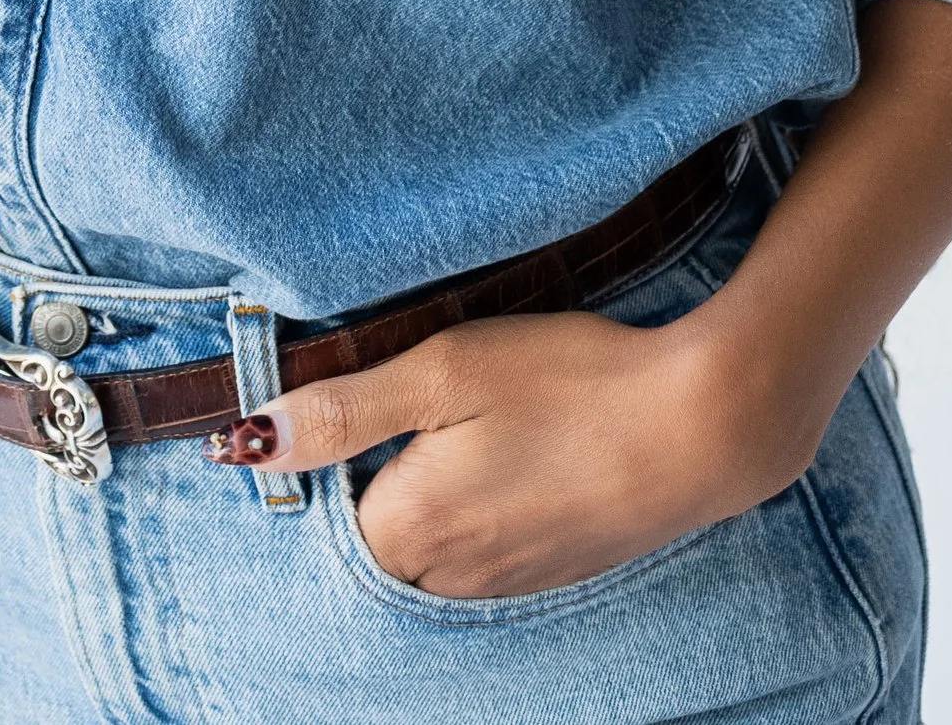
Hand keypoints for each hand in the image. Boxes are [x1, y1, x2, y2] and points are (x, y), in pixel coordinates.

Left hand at [212, 298, 815, 601]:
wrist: (700, 427)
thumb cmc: (570, 383)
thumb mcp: (444, 369)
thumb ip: (345, 407)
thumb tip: (251, 440)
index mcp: (410, 526)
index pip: (325, 506)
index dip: (330, 450)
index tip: (355, 395)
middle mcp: (450, 575)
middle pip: (376, 536)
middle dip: (377, 479)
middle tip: (419, 404)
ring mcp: (507, 582)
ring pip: (432, 551)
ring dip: (431, 498)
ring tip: (471, 425)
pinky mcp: (553, 573)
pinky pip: (485, 557)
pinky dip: (482, 514)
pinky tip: (516, 457)